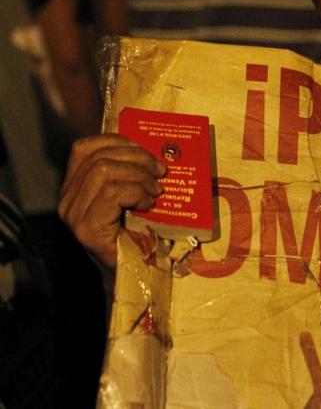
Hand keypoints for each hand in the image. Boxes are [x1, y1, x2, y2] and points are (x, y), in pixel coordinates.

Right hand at [57, 134, 164, 268]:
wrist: (130, 272)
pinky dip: (137, 193)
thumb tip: (156, 149)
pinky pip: (112, 193)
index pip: (84, 148)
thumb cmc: (134, 233)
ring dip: (139, 176)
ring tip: (156, 191)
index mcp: (74, 187)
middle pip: (99, 157)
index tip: (145, 149)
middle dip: (137, 158)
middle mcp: (67, 199)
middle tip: (160, 172)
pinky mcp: (87, 228)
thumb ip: (128, 174)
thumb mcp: (128, 196)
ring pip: (105, 171)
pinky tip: (148, 205)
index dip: (117, 141)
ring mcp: (74, 215)